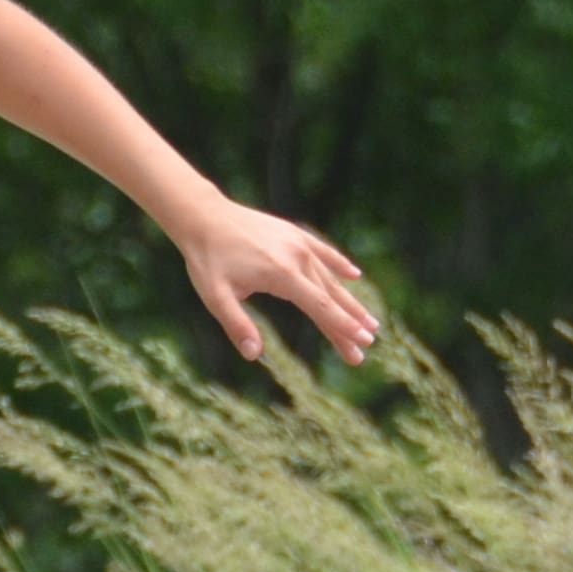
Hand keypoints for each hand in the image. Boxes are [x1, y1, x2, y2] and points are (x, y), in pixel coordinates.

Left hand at [168, 194, 382, 365]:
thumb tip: (253, 356)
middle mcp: (297, 257)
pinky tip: (354, 276)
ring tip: (369, 320)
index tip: (362, 343)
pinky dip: (339, 263)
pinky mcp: (293, 233)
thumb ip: (236, 325)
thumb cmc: (207, 259)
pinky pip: (323, 251)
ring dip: (349, 300)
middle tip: (368, 344)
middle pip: (329, 297)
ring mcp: (297, 243)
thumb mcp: (215, 297)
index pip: (320, 307)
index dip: (342, 327)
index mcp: (281, 275)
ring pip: (329, 277)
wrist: (203, 216)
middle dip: (349, 323)